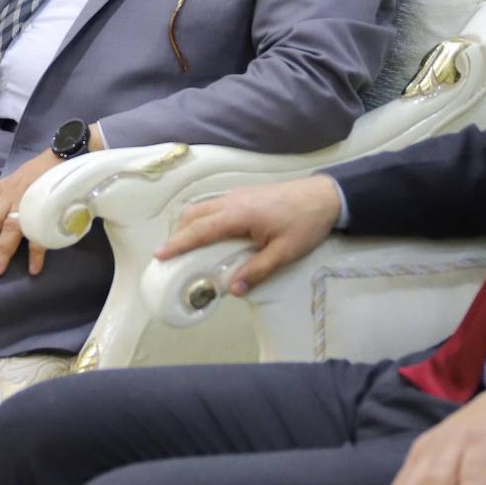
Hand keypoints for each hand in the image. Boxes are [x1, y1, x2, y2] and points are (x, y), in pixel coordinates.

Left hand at [0, 149, 63, 275]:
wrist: (67, 158)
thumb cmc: (40, 168)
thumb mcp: (15, 175)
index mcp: (3, 190)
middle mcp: (11, 198)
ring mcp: (28, 207)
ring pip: (11, 230)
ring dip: (3, 251)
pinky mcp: (46, 213)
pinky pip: (40, 235)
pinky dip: (37, 253)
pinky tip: (33, 269)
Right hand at [155, 174, 342, 293]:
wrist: (325, 196)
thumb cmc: (305, 223)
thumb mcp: (284, 252)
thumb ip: (258, 270)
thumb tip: (232, 289)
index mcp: (239, 214)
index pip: (200, 230)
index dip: (178, 243)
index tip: (160, 255)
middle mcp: (232, 201)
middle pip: (194, 214)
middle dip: (178, 234)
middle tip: (170, 256)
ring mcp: (237, 195)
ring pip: (202, 207)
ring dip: (189, 225)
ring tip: (186, 247)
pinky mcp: (244, 195)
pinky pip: (213, 205)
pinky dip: (202, 219)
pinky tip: (209, 234)